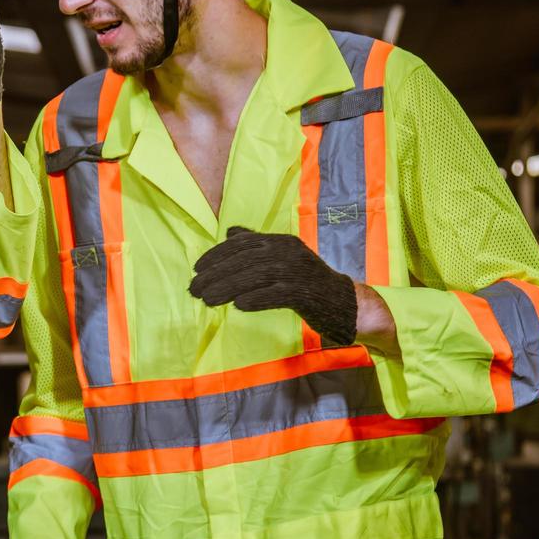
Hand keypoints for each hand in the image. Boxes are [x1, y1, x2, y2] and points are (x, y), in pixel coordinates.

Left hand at [189, 227, 358, 346]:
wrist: (344, 302)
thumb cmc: (306, 281)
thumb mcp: (282, 258)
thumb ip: (257, 245)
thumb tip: (230, 233)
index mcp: (280, 241)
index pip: (241, 244)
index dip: (216, 255)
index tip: (196, 269)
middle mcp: (288, 251)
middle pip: (244, 260)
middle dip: (215, 274)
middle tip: (194, 289)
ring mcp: (298, 271)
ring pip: (256, 277)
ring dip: (228, 288)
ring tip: (207, 300)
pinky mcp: (307, 292)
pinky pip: (277, 294)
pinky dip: (257, 298)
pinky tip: (238, 306)